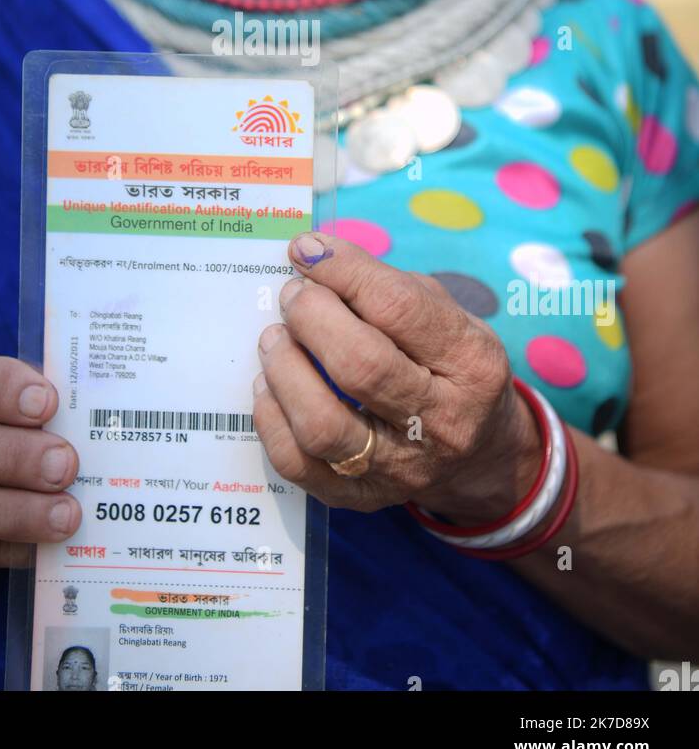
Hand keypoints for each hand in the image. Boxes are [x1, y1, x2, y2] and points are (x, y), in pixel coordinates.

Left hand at [253, 233, 540, 520]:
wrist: (479, 455)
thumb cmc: (449, 366)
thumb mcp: (445, 315)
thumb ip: (386, 286)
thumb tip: (311, 257)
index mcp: (471, 365)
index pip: (400, 309)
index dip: (344, 271)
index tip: (306, 249)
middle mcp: (442, 424)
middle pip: (361, 367)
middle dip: (312, 318)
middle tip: (293, 296)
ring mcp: (401, 470)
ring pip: (324, 426)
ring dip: (285, 371)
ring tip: (274, 339)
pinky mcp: (362, 499)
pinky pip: (299, 466)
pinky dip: (271, 420)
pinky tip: (269, 387)